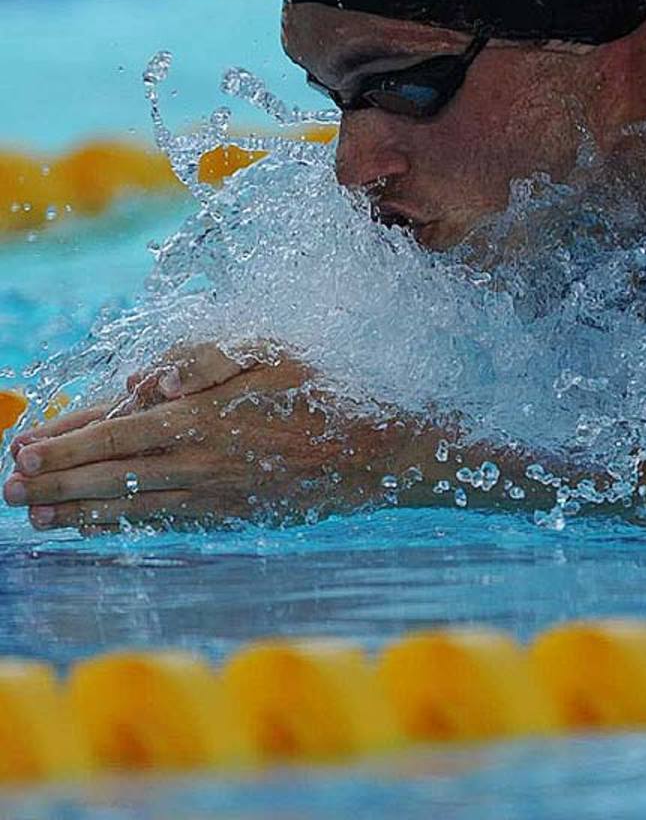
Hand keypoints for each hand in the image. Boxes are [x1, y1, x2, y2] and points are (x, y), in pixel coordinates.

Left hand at [2, 345, 337, 531]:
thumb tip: (149, 381)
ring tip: (36, 517)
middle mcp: (203, 461)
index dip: (68, 442)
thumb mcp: (272, 351)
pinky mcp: (231, 514)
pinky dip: (125, 525)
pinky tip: (99, 527)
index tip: (23, 449)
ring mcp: (216, 494)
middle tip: (9, 491)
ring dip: (79, 511)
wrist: (376, 450)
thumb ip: (207, 360)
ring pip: (134, 504)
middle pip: (114, 474)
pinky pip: (166, 521)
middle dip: (57, 482)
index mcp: (206, 416)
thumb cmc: (325, 388)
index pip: (119, 431)